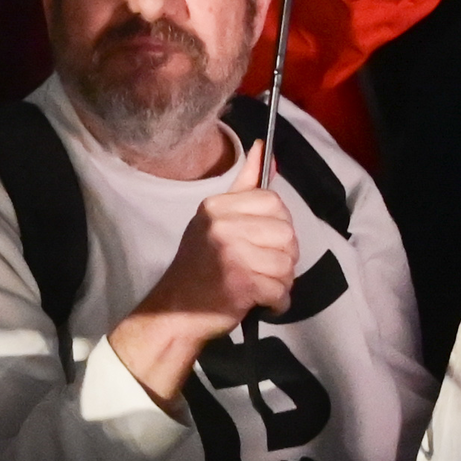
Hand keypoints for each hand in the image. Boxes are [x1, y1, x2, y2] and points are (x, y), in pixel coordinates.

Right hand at [106, 181, 301, 410]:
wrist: (173, 312)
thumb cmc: (197, 267)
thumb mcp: (213, 220)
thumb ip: (243, 187)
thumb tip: (263, 148)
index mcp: (217, 206)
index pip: (273, 202)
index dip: (278, 225)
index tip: (263, 242)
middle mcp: (222, 225)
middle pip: (286, 233)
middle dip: (284, 256)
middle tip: (263, 268)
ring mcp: (232, 254)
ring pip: (287, 263)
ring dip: (281, 282)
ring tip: (261, 286)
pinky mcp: (241, 284)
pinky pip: (281, 290)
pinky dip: (277, 302)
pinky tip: (261, 303)